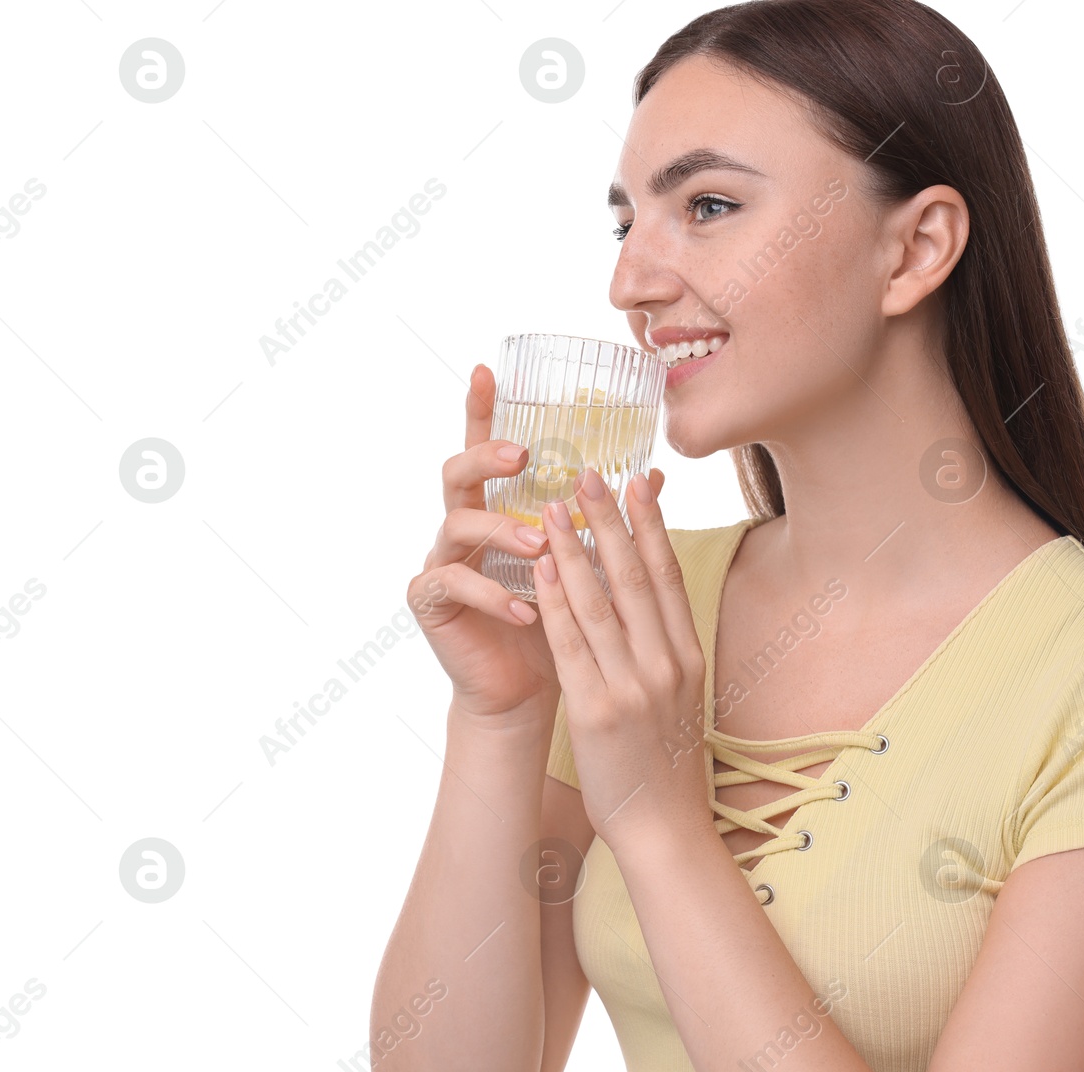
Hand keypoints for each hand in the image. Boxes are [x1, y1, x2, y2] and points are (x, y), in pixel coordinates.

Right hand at [407, 364, 667, 728]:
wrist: (529, 690)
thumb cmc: (561, 624)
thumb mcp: (587, 568)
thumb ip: (605, 520)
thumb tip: (653, 477)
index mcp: (498, 508)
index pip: (487, 449)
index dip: (482, 409)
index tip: (487, 369)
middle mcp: (464, 525)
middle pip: (457, 472)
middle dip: (485, 456)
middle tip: (520, 454)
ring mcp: (442, 559)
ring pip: (458, 525)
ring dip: (502, 531)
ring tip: (539, 548)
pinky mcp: (430, 600)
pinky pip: (453, 584)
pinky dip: (494, 596)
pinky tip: (527, 611)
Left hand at [531, 466, 711, 853]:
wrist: (664, 829)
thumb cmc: (665, 764)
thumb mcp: (680, 698)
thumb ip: (667, 649)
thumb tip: (652, 603)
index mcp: (689, 657)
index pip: (668, 576)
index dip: (652, 524)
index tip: (637, 480)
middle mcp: (666, 664)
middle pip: (636, 576)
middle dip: (610, 519)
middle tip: (588, 472)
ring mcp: (634, 686)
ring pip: (600, 602)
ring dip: (574, 548)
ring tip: (551, 506)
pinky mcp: (598, 710)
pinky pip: (572, 643)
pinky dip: (554, 600)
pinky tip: (538, 568)